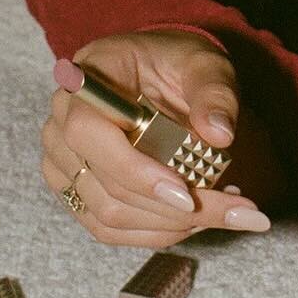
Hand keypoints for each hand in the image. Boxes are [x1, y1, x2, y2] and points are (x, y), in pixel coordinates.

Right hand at [41, 30, 271, 247]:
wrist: (158, 75)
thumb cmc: (176, 64)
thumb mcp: (204, 64)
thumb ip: (214, 92)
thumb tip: (219, 134)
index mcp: (85, 81)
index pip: (88, 133)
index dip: (134, 171)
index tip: (187, 194)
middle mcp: (60, 124)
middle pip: (106, 186)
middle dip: (174, 209)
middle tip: (236, 212)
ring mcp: (61, 162)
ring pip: (110, 214)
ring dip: (171, 225)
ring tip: (224, 212)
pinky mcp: (74, 191)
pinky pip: (108, 229)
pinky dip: (156, 232)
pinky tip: (195, 220)